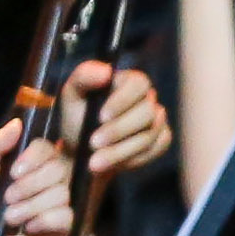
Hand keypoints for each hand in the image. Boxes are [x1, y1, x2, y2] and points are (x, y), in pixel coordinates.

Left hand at [0, 119, 79, 235]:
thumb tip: (18, 122)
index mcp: (24, 167)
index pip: (47, 148)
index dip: (35, 157)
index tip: (14, 171)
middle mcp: (43, 183)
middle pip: (58, 169)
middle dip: (30, 185)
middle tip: (7, 199)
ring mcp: (53, 205)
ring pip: (61, 193)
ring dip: (31, 206)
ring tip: (9, 219)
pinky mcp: (59, 228)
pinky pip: (66, 216)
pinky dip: (46, 221)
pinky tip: (29, 229)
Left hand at [72, 62, 171, 185]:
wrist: (82, 149)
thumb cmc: (78, 118)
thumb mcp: (72, 95)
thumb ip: (84, 77)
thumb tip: (105, 72)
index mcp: (128, 81)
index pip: (139, 83)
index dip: (123, 100)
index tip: (101, 116)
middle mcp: (147, 99)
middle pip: (147, 113)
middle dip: (118, 130)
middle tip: (93, 143)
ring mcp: (158, 120)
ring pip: (149, 136)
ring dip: (120, 150)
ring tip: (95, 162)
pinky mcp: (161, 140)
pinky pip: (155, 150)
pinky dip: (132, 159)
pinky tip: (112, 163)